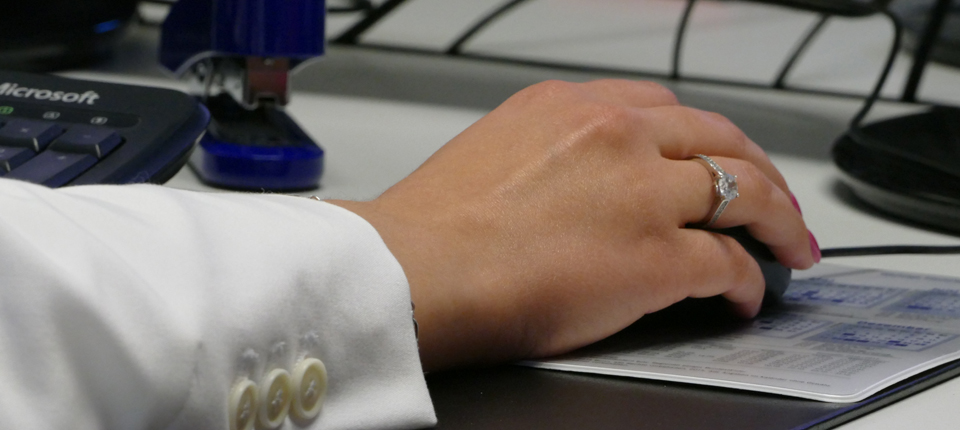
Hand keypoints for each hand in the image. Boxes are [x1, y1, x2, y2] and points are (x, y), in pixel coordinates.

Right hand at [329, 80, 815, 370]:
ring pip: (746, 192)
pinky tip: (748, 295)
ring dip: (777, 222)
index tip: (719, 156)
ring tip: (789, 246)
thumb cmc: (435, 226)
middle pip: (721, 141)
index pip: (666, 109)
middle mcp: (616, 134)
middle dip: (760, 172)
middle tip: (775, 202)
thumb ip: (555, 155)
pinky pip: (729, 263)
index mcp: (572, 107)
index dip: (707, 138)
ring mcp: (644, 191)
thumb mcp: (497, 152)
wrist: (415, 269)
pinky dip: (750, 280)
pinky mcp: (658, 255)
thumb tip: (586, 186)